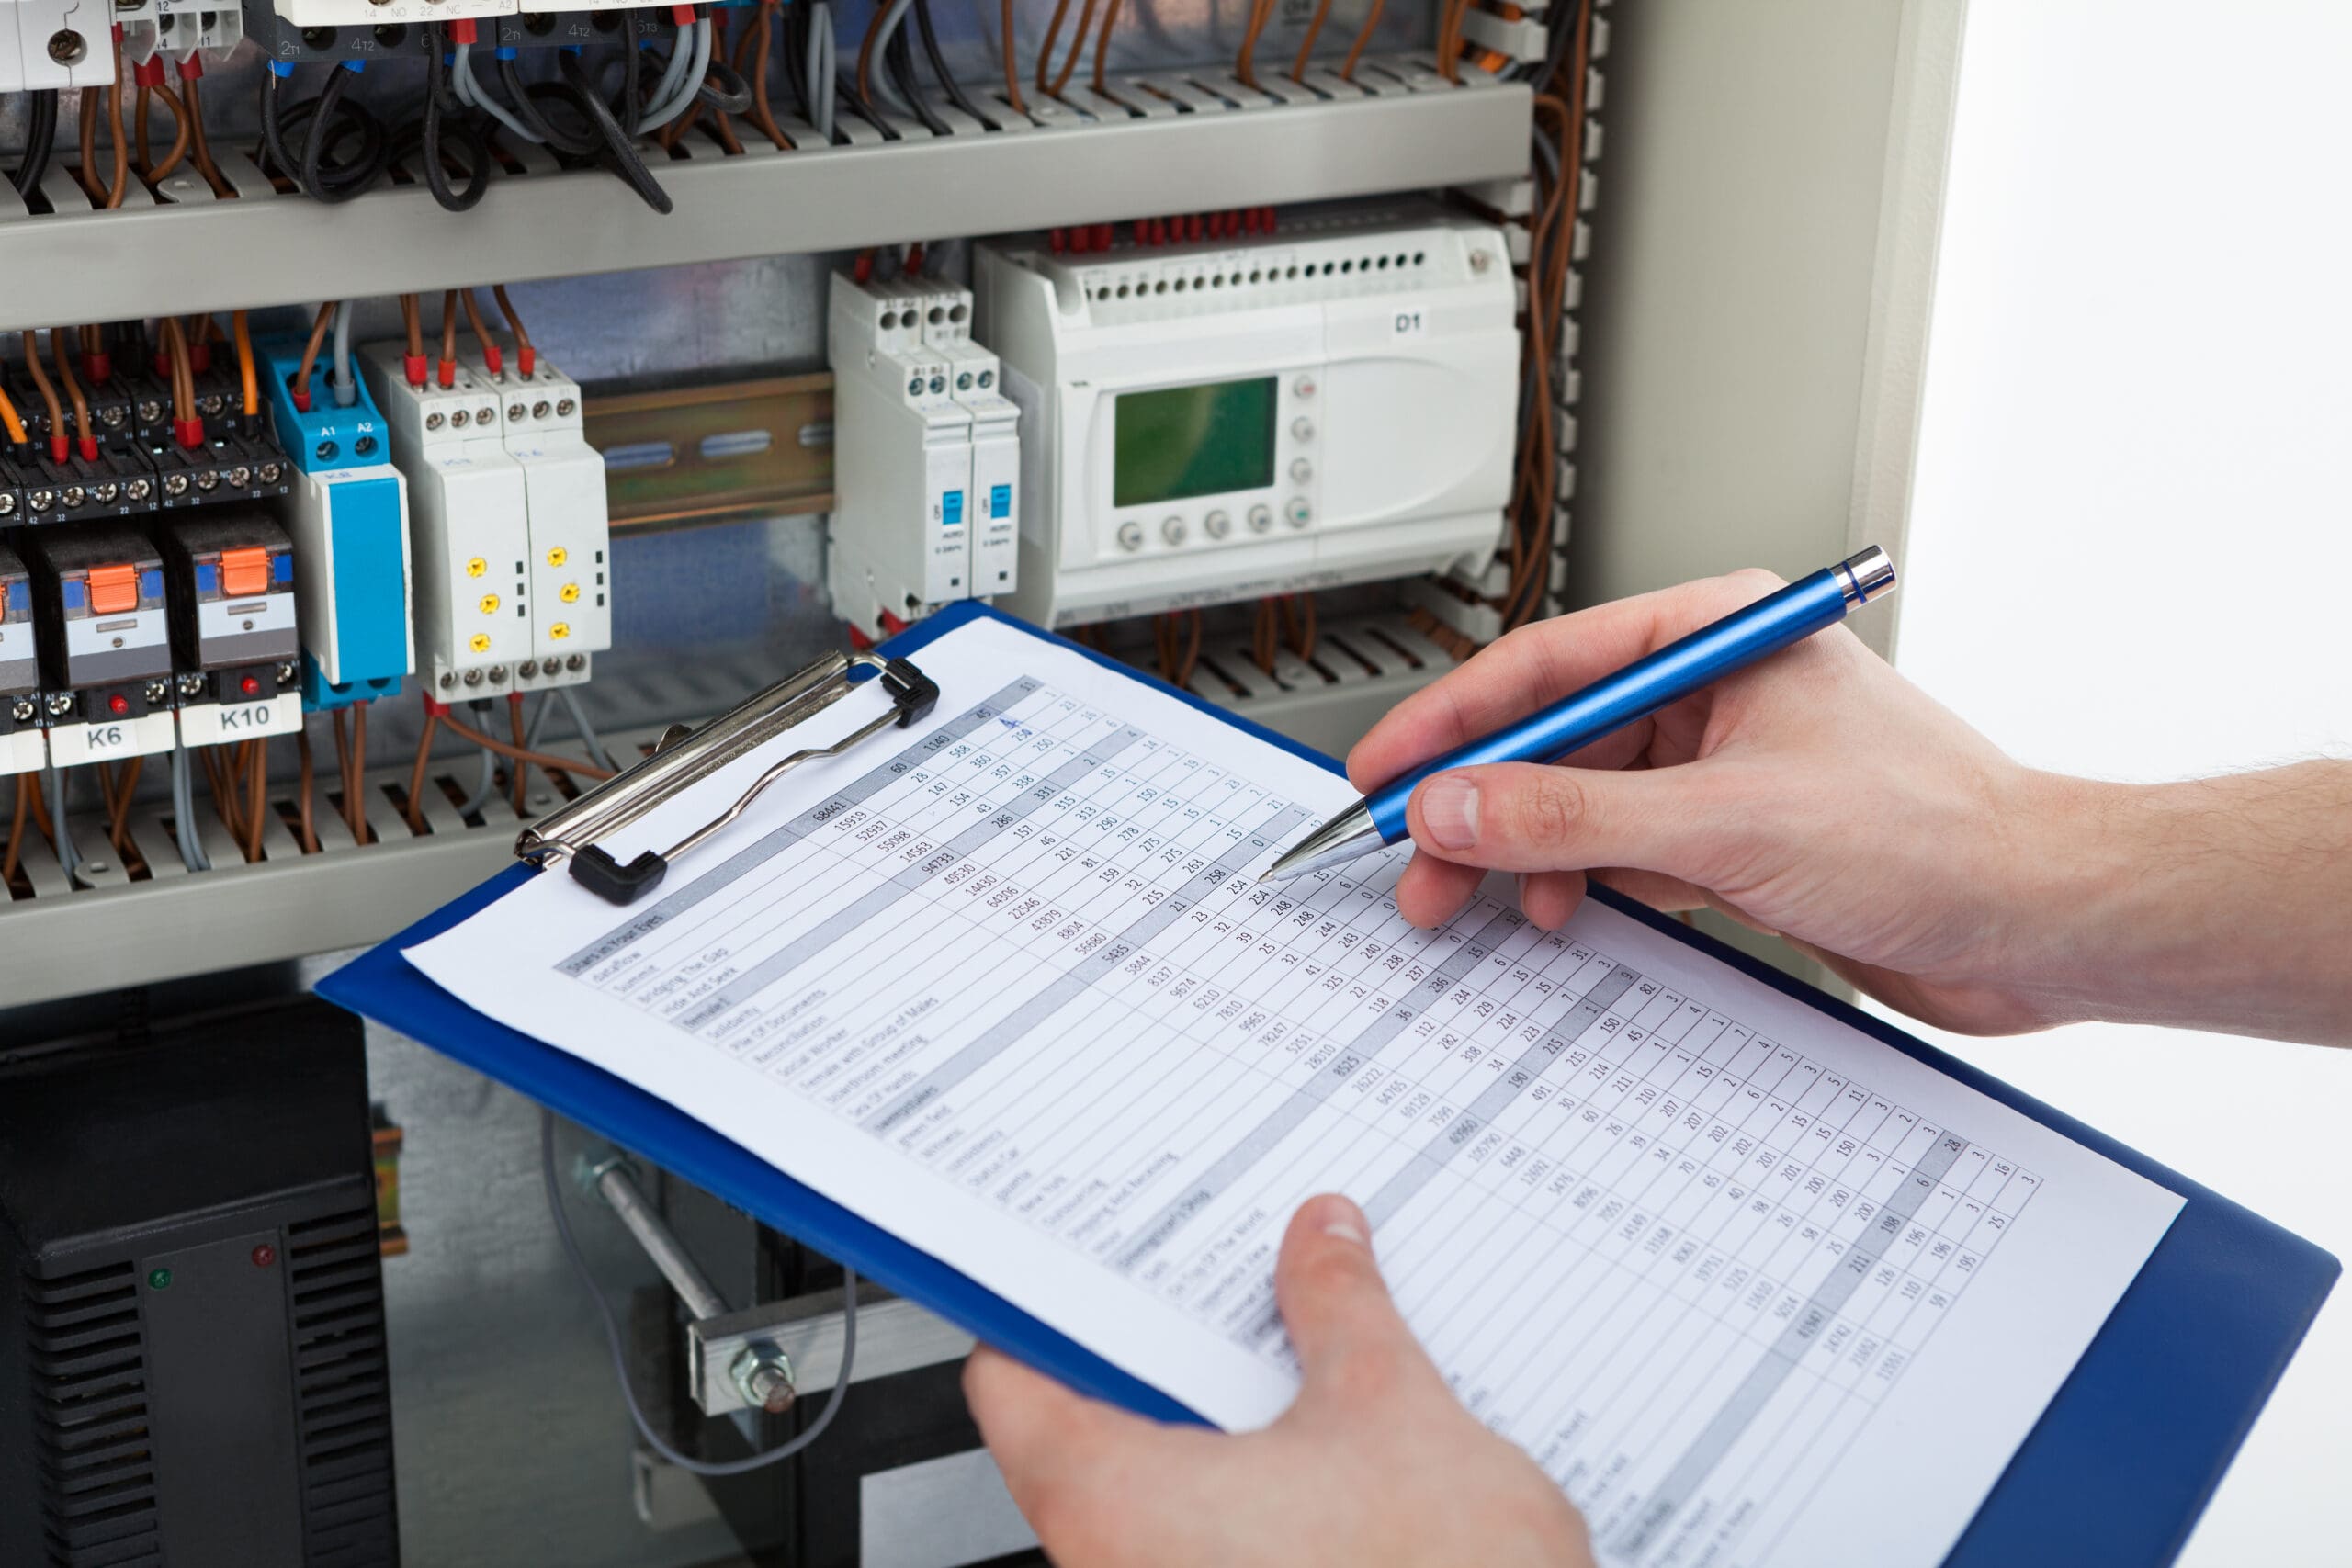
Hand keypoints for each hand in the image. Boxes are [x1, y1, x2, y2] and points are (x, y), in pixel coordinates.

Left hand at [966, 1195, 1593, 1567]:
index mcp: (1113, 1503)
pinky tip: (1326, 1470)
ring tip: (1295, 1370)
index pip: (1013, 1383)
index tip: (1096, 1270)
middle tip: (1225, 1296)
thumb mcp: (1393, 1412)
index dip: (1051, 1310)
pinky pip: (1206, 1554)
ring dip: (1219, 1437)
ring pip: (1155, 1502)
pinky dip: (1250, 1507)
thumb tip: (1323, 1245)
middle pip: (1090, 1435)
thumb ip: (1342, 1313)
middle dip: (1168, 1362)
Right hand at [1349, 571, 2096, 1035]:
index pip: (1547, 666)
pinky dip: (1583, 884)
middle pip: (1554, 740)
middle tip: (1409, 862)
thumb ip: (1573, 815)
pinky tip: (1559, 913)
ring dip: (1525, 856)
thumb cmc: (1941, 836)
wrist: (2042, 924)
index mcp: (1718, 635)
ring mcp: (1726, 767)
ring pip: (1582, 803)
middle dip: (1478, 806)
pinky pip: (1625, 853)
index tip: (1380, 772)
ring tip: (1473, 906)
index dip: (1449, 723)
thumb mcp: (1724, 821)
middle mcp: (1716, 691)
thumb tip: (1457, 804)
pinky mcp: (1738, 839)